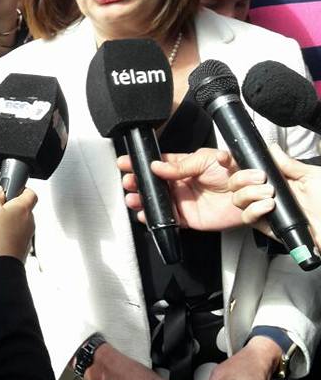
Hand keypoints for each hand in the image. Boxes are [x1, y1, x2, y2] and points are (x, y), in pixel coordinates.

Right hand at [0, 185, 36, 263]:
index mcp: (23, 208)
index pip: (31, 192)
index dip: (21, 189)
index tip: (10, 189)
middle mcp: (29, 221)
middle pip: (23, 208)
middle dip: (10, 207)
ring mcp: (27, 236)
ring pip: (19, 223)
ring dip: (8, 223)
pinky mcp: (22, 248)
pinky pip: (16, 236)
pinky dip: (7, 235)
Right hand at [118, 148, 243, 231]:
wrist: (253, 193)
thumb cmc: (235, 171)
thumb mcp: (206, 159)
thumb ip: (181, 166)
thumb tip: (158, 167)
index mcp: (184, 166)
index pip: (157, 164)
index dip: (140, 163)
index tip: (126, 162)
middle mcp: (181, 184)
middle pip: (152, 184)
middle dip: (137, 183)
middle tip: (128, 182)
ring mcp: (183, 201)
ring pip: (156, 202)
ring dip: (142, 200)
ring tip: (133, 198)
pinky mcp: (189, 218)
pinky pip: (168, 220)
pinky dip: (155, 219)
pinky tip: (145, 215)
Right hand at [229, 143, 320, 247]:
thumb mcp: (311, 176)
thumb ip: (289, 164)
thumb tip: (272, 148)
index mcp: (276, 180)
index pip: (247, 170)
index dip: (232, 163)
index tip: (226, 157)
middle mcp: (266, 194)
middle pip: (235, 184)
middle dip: (241, 178)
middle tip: (260, 177)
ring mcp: (264, 210)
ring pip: (238, 200)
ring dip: (249, 194)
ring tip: (269, 193)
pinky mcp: (266, 226)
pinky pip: (248, 218)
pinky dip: (254, 210)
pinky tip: (269, 206)